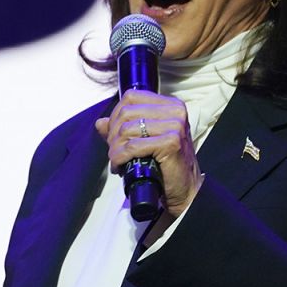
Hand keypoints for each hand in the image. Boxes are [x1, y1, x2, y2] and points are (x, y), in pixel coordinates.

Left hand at [95, 89, 202, 216]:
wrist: (185, 189)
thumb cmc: (167, 165)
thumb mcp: (145, 140)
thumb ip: (123, 129)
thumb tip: (100, 123)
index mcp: (171, 105)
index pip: (131, 97)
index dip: (115, 115)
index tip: (113, 134)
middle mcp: (175, 112)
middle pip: (126, 113)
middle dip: (113, 134)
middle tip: (114, 151)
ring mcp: (175, 125)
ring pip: (127, 130)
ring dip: (115, 149)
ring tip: (117, 160)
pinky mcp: (171, 142)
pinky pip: (133, 146)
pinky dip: (121, 157)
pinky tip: (121, 165)